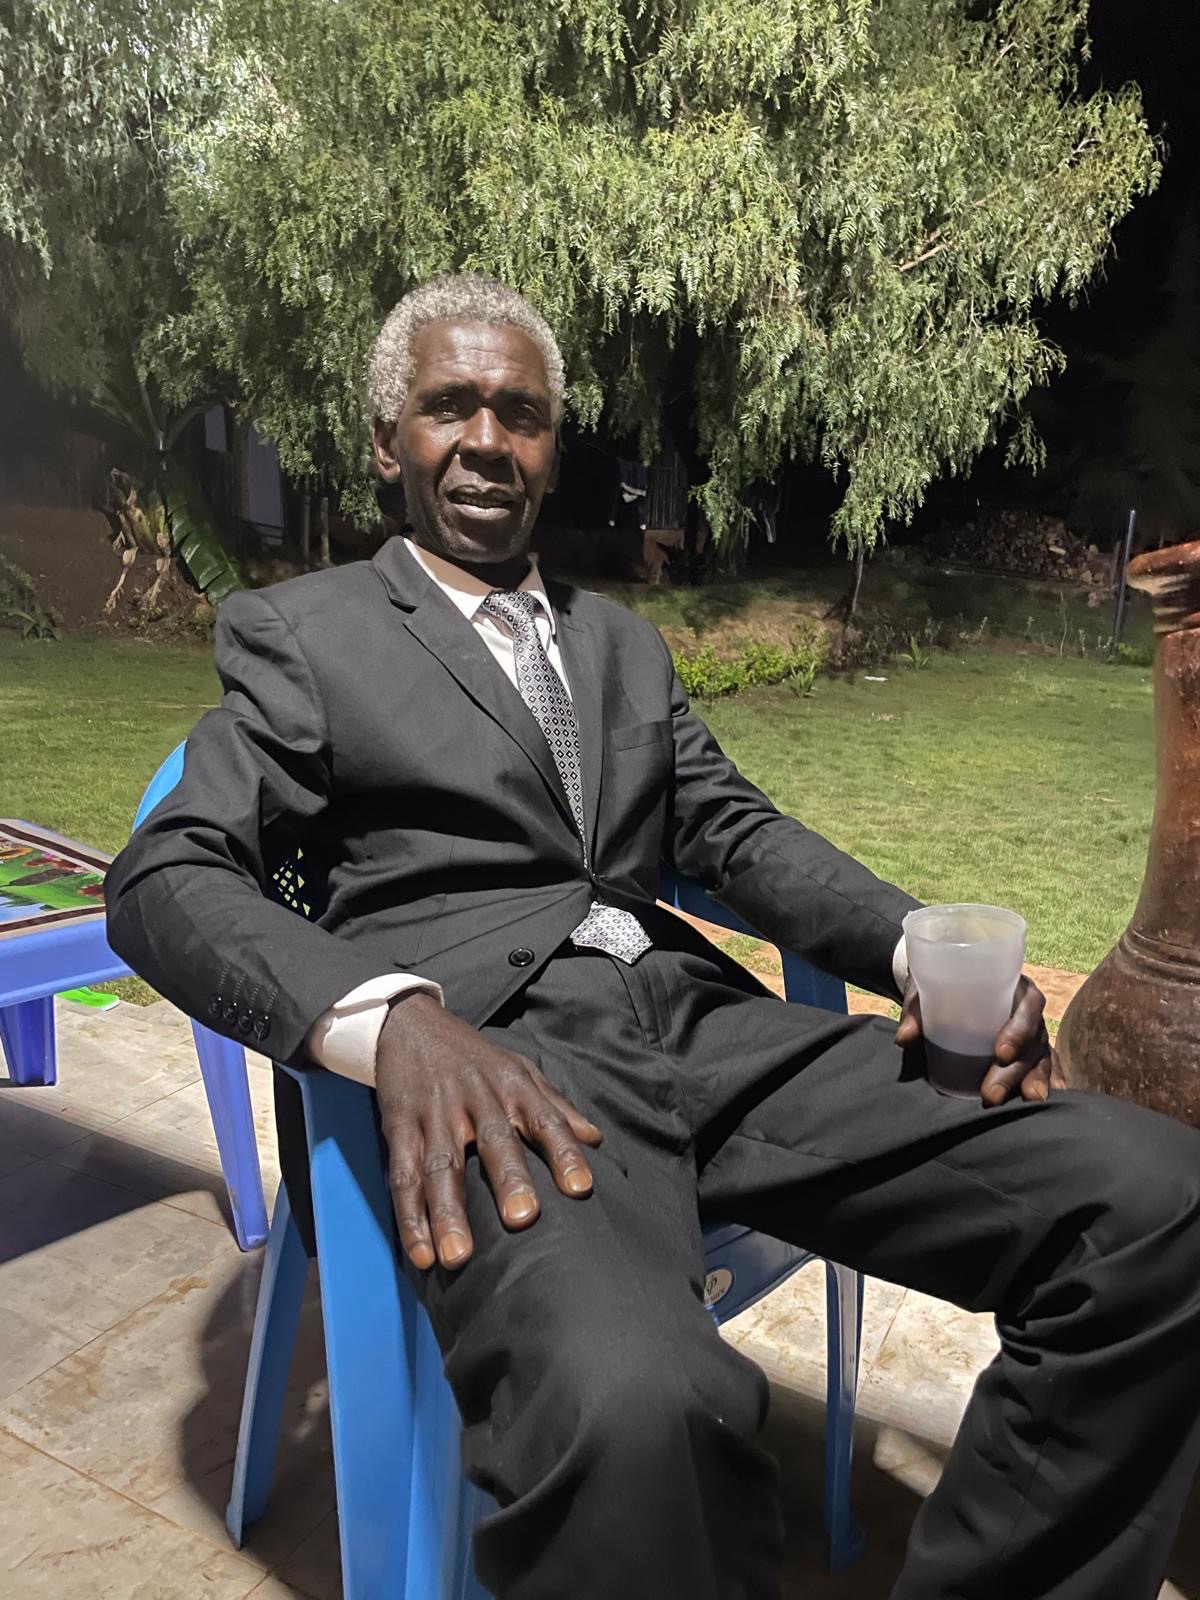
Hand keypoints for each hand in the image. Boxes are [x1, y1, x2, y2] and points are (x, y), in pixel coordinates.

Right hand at [375, 992, 601, 1271]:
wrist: (408, 1023)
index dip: (563, 1153)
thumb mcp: (518, 1068)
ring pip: (440, 1165)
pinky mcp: (399, 1125)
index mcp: (512, 1084)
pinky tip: (421, 1251)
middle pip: (492, 1140)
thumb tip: (596, 1140)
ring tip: (457, 1257)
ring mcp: (434, 1111)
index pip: (544, 1119)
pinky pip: (402, 1174)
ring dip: (447, 1213)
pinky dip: (409, 1217)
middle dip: (507, 1179)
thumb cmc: (473, 1057)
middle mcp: (475, 1096)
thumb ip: (556, 1105)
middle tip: (521, 1220)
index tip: (580, 1189)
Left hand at [895, 975, 1066, 1105]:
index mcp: (1012, 986)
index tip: (1000, 1053)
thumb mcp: (928, 991)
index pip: (1028, 1004)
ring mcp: (1034, 1033)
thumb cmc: (941, 987)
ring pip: (1042, 1058)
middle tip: (990, 1093)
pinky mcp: (1031, 1052)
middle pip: (1034, 1039)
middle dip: (1016, 1070)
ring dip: (1034, 1080)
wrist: (944, 987)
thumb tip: (905, 1038)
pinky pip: (1047, 1067)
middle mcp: (1029, 1010)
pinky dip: (1050, 1082)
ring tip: (1026, 1102)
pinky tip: (1046, 1100)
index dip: (1019, 1029)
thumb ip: (916, 1012)